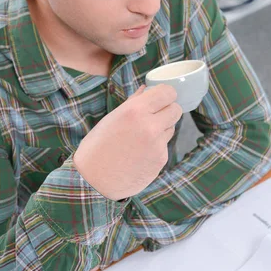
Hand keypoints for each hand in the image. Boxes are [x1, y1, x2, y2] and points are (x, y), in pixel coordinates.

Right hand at [73, 84, 182, 200]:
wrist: (94, 181)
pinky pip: (164, 146)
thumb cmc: (97, 147)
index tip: (162, 97)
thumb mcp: (111, 119)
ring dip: (162, 128)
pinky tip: (139, 153)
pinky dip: (156, 147)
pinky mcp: (161, 160)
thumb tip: (146, 89)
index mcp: (135, 111)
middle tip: (155, 115)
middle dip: (168, 110)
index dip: (167, 94)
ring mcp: (158, 145)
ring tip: (141, 137)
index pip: (168, 93)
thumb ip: (133, 103)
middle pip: (176, 109)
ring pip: (171, 128)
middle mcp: (150, 126)